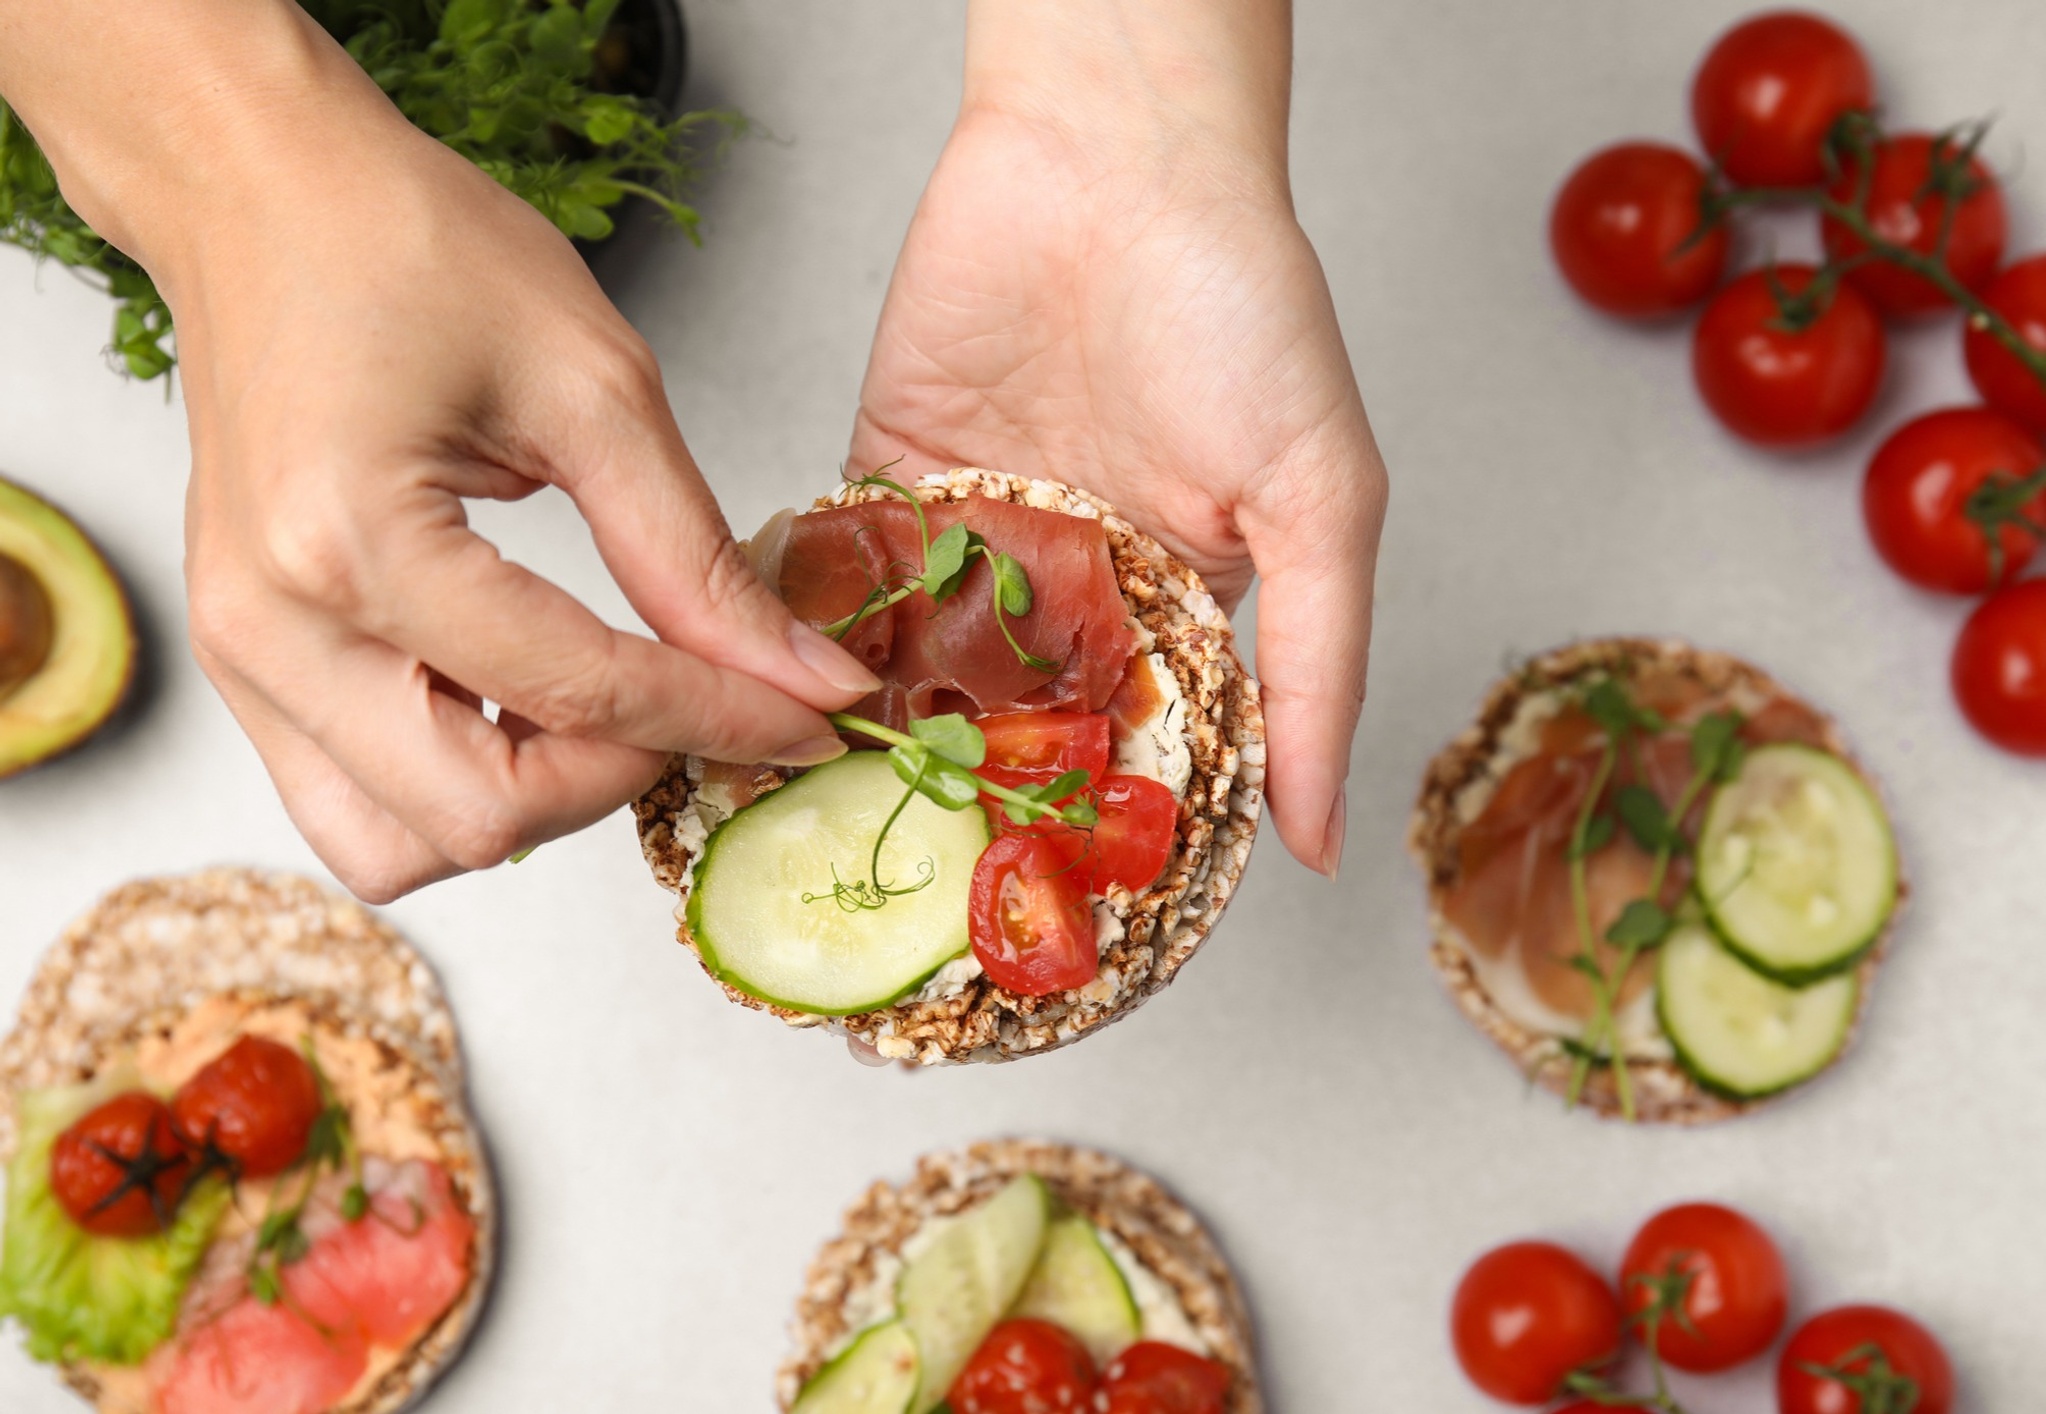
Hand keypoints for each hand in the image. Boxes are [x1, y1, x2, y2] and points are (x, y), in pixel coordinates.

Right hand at [4, 3, 877, 899]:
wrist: (259, 194)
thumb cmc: (402, 246)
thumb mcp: (592, 383)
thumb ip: (694, 556)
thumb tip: (799, 672)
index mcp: (354, 542)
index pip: (579, 695)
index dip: (721, 717)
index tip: (808, 715)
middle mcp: (272, 626)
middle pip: (478, 818)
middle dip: (619, 779)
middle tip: (703, 704)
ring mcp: (240, 656)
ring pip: (399, 847)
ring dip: (525, 807)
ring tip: (604, 708)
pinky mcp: (243, 660)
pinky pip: (354, 800)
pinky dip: (455, 785)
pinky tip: (527, 703)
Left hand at [848, 1, 1388, 874]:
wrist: (1117, 152)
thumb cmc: (1245, 310)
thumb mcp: (1321, 503)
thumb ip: (1316, 671)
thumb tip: (1319, 837)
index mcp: (1178, 608)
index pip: (1133, 756)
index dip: (1093, 840)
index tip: (1043, 924)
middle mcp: (1074, 586)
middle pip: (1010, 732)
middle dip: (961, 809)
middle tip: (902, 903)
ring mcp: (978, 534)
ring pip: (916, 666)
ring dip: (870, 736)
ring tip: (819, 827)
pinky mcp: (893, 473)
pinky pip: (846, 572)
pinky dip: (809, 627)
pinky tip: (770, 702)